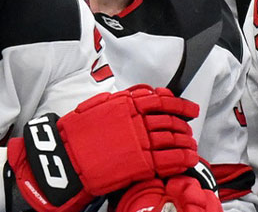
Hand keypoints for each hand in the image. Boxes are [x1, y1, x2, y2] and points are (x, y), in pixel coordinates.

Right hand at [6, 86, 201, 211]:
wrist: (65, 158)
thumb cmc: (78, 132)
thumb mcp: (101, 105)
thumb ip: (127, 98)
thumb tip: (150, 93)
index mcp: (128, 105)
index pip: (163, 102)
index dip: (182, 106)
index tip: (191, 110)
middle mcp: (137, 122)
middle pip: (170, 122)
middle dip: (184, 127)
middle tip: (190, 132)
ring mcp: (140, 143)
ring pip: (173, 141)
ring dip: (187, 144)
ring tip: (192, 147)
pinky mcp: (140, 165)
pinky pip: (168, 160)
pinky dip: (182, 159)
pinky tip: (189, 160)